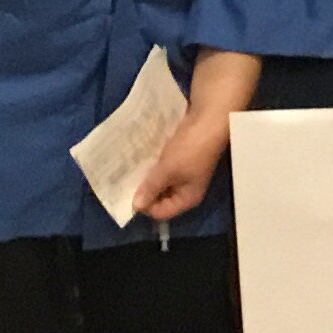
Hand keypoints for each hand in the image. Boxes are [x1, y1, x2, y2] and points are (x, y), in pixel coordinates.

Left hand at [130, 109, 228, 223]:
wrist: (207, 120)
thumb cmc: (190, 149)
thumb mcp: (168, 170)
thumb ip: (151, 188)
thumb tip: (136, 206)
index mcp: (187, 199)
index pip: (161, 213)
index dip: (145, 205)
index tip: (128, 193)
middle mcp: (186, 190)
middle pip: (160, 199)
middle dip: (145, 191)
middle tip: (125, 182)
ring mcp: (184, 175)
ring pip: (160, 183)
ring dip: (147, 178)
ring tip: (130, 172)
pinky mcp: (180, 161)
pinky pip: (163, 170)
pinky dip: (153, 167)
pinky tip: (141, 160)